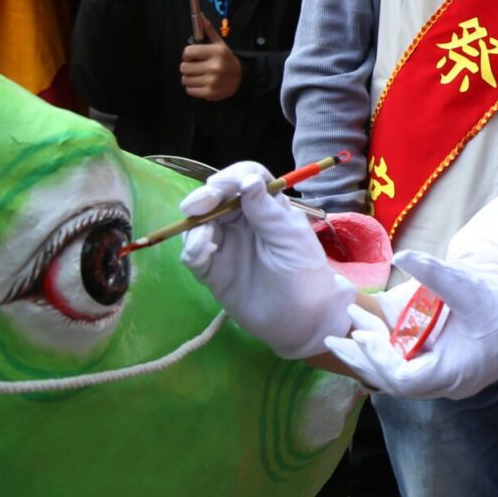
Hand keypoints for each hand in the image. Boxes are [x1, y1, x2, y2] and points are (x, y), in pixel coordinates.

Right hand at [179, 160, 355, 358]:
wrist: (301, 319)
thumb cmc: (304, 272)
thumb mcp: (291, 238)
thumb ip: (267, 211)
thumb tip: (247, 180)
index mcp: (266, 207)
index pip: (245, 179)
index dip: (232, 177)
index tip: (223, 185)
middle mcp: (242, 221)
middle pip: (216, 198)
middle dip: (204, 198)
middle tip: (195, 206)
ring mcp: (225, 244)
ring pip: (200, 223)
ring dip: (195, 224)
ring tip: (205, 240)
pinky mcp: (212, 269)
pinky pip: (193, 253)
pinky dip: (192, 248)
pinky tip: (202, 253)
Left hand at [182, 20, 242, 100]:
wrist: (242, 79)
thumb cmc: (227, 60)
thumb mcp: (220, 44)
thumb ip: (208, 31)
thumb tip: (200, 16)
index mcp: (216, 52)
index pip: (188, 52)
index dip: (187, 54)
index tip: (192, 56)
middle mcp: (214, 67)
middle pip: (184, 67)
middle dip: (188, 67)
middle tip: (196, 66)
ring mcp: (212, 81)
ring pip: (185, 79)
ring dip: (189, 78)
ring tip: (199, 75)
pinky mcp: (210, 93)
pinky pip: (189, 90)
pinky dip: (193, 88)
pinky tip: (201, 83)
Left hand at [324, 249, 497, 399]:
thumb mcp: (474, 289)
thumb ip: (434, 274)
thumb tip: (401, 255)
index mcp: (449, 373)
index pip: (396, 377)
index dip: (371, 356)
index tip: (355, 330)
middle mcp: (448, 383)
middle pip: (394, 381)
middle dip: (364, 358)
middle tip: (336, 337)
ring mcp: (454, 377)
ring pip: (404, 375)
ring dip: (378, 355)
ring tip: (355, 333)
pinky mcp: (459, 366)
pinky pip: (418, 367)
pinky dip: (397, 353)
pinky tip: (387, 335)